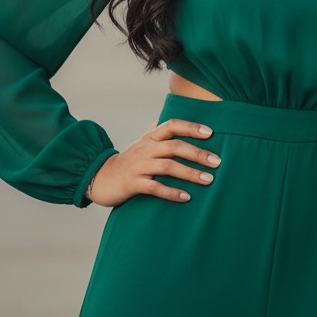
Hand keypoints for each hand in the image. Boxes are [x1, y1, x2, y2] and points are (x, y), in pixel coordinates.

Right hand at [85, 117, 219, 206]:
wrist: (99, 178)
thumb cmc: (129, 161)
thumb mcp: (143, 143)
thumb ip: (159, 133)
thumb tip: (179, 118)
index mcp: (149, 138)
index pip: (172, 125)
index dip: (191, 127)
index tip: (211, 133)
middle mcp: (145, 149)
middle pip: (174, 146)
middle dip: (198, 153)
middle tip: (217, 162)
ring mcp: (138, 166)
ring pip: (167, 166)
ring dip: (190, 173)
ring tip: (208, 180)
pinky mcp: (132, 183)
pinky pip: (154, 187)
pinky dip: (171, 192)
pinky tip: (186, 197)